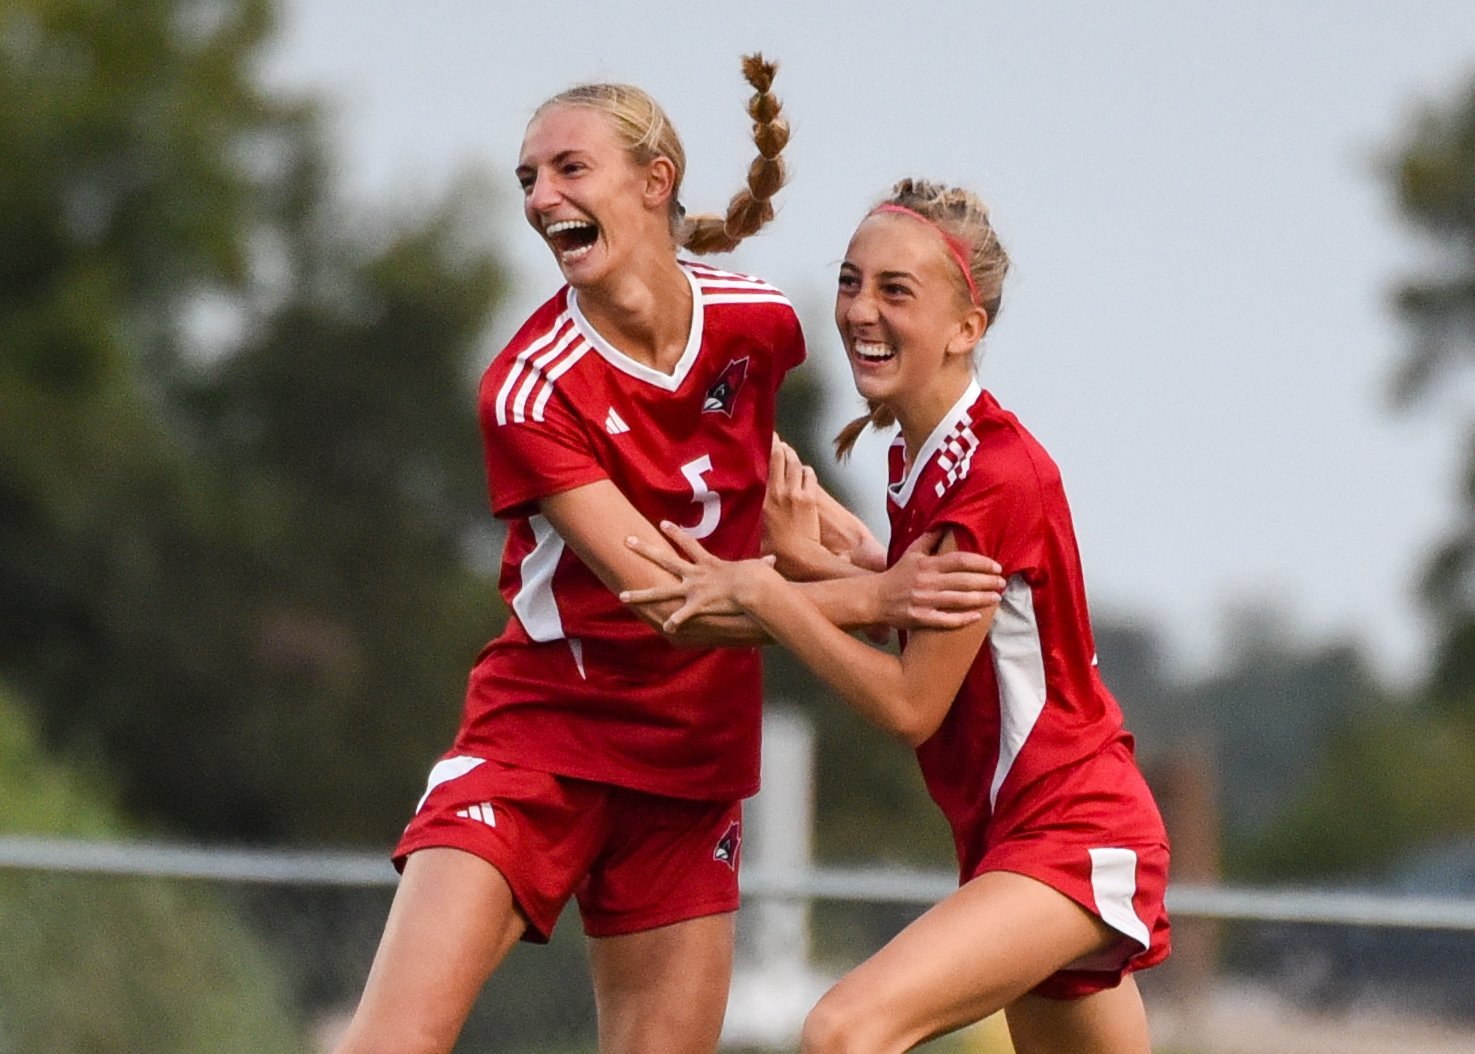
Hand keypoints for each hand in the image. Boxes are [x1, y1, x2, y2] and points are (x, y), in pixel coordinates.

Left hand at [620, 521, 777, 632]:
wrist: (758, 586)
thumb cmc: (760, 578)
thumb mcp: (758, 568)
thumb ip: (762, 565)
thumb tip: (775, 561)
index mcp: (709, 564)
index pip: (688, 544)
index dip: (676, 534)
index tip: (662, 523)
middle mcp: (696, 574)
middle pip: (665, 559)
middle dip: (645, 550)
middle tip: (626, 540)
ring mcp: (695, 589)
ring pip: (661, 591)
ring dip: (641, 594)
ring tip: (621, 596)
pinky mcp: (700, 604)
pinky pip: (684, 614)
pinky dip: (676, 621)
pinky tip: (665, 628)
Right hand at [762, 439, 825, 576]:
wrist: (799, 556)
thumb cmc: (773, 548)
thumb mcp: (755, 528)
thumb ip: (751, 514)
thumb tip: (741, 512)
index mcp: (765, 497)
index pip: (769, 464)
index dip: (770, 447)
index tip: (768, 438)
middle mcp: (781, 490)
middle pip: (783, 458)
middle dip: (782, 447)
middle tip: (778, 441)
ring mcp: (797, 493)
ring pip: (797, 464)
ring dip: (794, 457)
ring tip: (790, 452)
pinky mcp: (811, 499)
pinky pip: (810, 477)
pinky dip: (807, 471)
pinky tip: (804, 471)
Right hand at [875, 530, 1005, 629]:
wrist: (874, 598)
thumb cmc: (895, 576)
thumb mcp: (911, 553)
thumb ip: (929, 539)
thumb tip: (944, 524)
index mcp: (927, 565)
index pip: (959, 560)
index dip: (980, 563)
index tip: (997, 567)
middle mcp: (927, 582)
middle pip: (963, 581)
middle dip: (986, 582)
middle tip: (1002, 583)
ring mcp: (924, 601)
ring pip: (958, 600)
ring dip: (980, 599)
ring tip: (996, 598)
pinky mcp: (921, 618)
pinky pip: (945, 620)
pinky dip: (963, 619)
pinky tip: (977, 617)